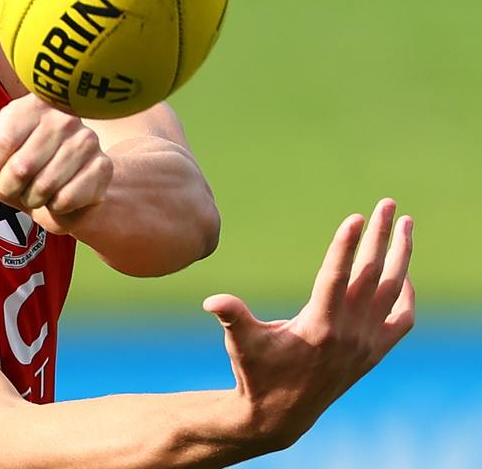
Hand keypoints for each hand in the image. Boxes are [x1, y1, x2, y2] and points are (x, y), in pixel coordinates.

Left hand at [0, 94, 112, 233]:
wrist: (57, 190)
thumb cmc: (19, 165)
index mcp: (34, 104)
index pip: (2, 142)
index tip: (1, 164)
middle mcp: (64, 116)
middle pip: (22, 167)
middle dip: (13, 186)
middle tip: (20, 183)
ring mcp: (86, 140)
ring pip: (44, 186)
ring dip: (34, 198)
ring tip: (39, 188)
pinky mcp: (102, 167)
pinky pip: (66, 199)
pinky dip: (56, 206)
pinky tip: (60, 193)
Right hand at [203, 198, 414, 450]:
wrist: (280, 416)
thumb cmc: (256, 373)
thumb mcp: (241, 344)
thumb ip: (232, 318)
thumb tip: (212, 301)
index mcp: (318, 327)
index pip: (338, 278)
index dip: (347, 246)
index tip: (358, 217)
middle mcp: (349, 334)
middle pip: (373, 275)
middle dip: (381, 236)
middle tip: (387, 203)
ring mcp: (366, 344)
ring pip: (393, 291)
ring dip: (402, 255)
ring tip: (405, 223)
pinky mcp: (373, 353)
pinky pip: (401, 319)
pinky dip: (406, 293)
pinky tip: (403, 273)